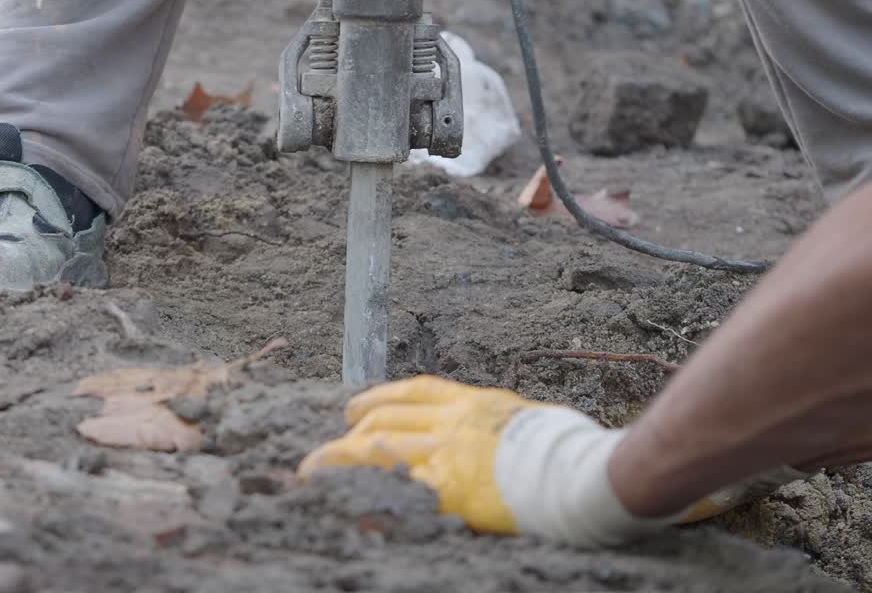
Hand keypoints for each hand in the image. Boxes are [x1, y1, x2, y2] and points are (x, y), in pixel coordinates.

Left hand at [299, 376, 805, 545]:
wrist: (583, 472)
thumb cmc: (570, 448)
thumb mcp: (527, 419)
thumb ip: (497, 424)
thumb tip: (493, 433)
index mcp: (473, 403)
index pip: (412, 392)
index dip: (378, 396)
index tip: (353, 405)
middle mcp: (452, 423)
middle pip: (385, 419)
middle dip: (351, 431)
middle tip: (330, 444)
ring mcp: (447, 455)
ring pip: (378, 448)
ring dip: (339, 459)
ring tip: (312, 470)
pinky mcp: (449, 490)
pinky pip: (398, 492)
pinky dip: (370, 497)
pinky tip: (348, 503)